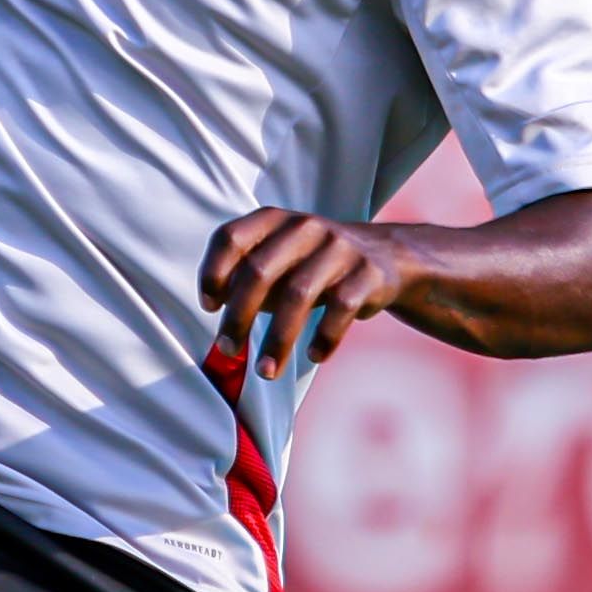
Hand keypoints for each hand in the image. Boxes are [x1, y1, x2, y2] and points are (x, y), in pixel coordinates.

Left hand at [199, 207, 406, 383]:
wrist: (382, 256)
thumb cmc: (310, 265)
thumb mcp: (276, 259)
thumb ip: (243, 277)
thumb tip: (217, 314)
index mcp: (274, 220)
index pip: (231, 238)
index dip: (213, 273)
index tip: (209, 307)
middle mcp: (304, 227)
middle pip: (259, 272)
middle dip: (238, 316)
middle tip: (228, 350)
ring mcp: (338, 248)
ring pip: (298, 296)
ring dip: (277, 340)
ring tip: (265, 371)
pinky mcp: (367, 272)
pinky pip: (340, 309)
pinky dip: (324, 337)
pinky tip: (314, 355)